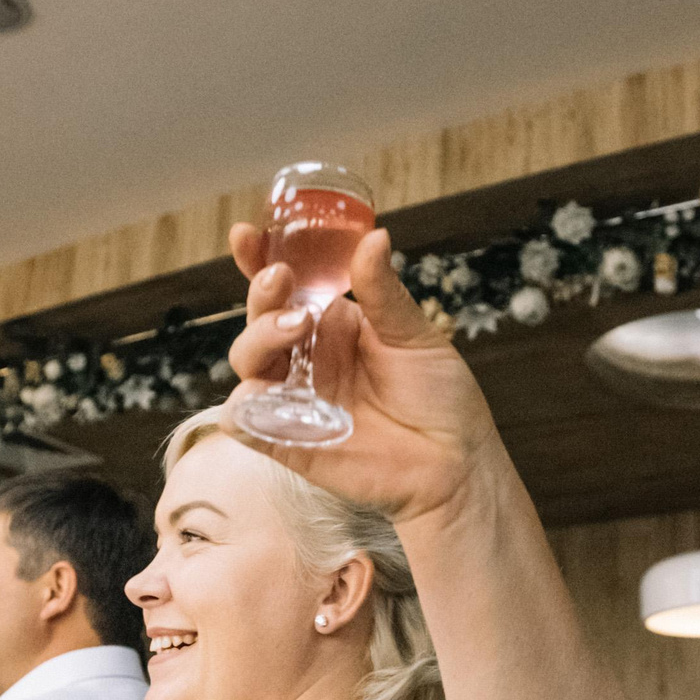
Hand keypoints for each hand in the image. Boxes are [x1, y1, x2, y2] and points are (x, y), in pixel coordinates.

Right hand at [222, 225, 502, 526]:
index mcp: (333, 325)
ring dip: (258, 337)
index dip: (257, 261)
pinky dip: (244, 404)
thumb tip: (373, 236)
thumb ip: (384, 292)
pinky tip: (269, 392)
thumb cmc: (441, 399)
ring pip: (246, 361)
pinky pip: (243, 420)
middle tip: (282, 281)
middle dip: (261, 295)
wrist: (456, 464)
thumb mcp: (415, 335)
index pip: (286, 288)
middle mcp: (308, 358)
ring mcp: (296, 399)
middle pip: (259, 318)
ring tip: (295, 326)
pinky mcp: (287, 441)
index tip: (247, 236)